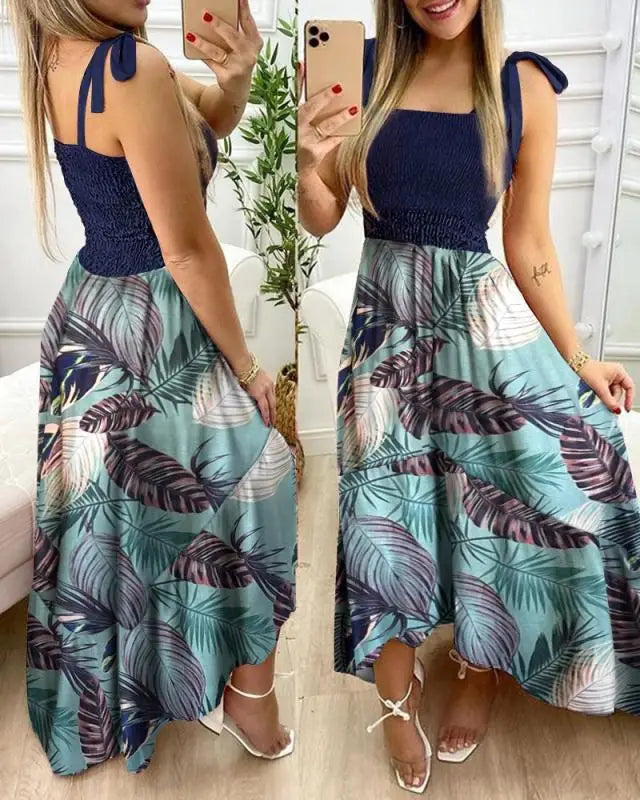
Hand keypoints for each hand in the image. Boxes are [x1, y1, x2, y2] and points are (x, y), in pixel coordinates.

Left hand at [185, 0, 262, 96]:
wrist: (238, 89)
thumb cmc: (237, 61)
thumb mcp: (240, 45)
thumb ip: (233, 31)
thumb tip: (211, 15)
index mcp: (254, 42)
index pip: (248, 22)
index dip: (244, 8)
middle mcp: (249, 54)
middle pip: (232, 37)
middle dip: (218, 25)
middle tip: (205, 15)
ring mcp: (239, 67)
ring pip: (217, 52)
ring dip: (202, 42)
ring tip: (191, 34)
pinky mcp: (228, 77)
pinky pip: (211, 62)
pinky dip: (201, 54)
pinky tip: (192, 44)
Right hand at [244, 368, 276, 426]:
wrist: (244, 364)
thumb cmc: (245, 366)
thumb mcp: (254, 374)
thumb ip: (255, 381)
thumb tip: (252, 385)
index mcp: (268, 381)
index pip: (272, 395)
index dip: (273, 403)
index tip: (272, 410)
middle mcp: (269, 385)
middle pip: (274, 402)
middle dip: (274, 412)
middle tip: (274, 420)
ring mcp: (265, 390)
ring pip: (271, 406)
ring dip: (271, 415)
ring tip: (271, 423)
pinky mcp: (259, 394)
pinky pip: (264, 408)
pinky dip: (266, 415)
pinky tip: (266, 421)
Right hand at [297, 62, 358, 176]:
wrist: (295, 169)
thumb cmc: (296, 139)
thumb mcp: (293, 118)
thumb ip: (299, 95)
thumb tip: (303, 67)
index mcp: (288, 117)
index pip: (293, 95)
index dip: (298, 80)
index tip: (305, 65)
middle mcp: (294, 129)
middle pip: (309, 110)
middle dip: (324, 98)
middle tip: (338, 87)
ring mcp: (305, 142)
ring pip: (325, 126)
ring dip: (340, 117)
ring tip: (354, 108)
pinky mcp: (316, 154)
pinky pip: (333, 141)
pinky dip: (343, 133)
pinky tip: (354, 125)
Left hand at [579, 358, 634, 412]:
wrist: (573, 365)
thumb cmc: (586, 369)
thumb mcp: (600, 387)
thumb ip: (609, 399)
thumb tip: (616, 409)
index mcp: (619, 372)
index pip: (629, 387)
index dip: (629, 399)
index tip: (626, 408)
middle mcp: (614, 375)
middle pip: (618, 393)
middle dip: (612, 400)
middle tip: (606, 406)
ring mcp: (607, 379)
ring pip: (610, 394)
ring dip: (605, 399)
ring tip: (597, 399)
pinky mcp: (600, 383)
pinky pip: (604, 393)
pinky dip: (601, 397)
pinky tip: (595, 398)